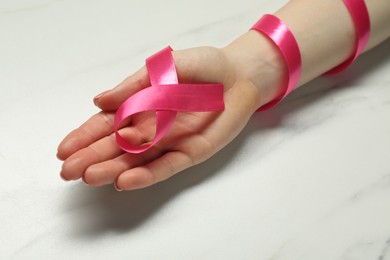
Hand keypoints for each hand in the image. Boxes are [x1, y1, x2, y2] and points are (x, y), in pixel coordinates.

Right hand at [57, 46, 262, 190]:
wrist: (239, 76)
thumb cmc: (203, 67)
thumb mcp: (164, 67)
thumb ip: (134, 86)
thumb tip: (99, 100)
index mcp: (140, 106)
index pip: (106, 124)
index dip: (84, 137)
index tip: (63, 150)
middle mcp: (150, 128)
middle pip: (116, 147)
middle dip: (91, 158)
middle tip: (68, 172)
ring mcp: (169, 142)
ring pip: (136, 161)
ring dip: (113, 169)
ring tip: (90, 176)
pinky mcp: (190, 153)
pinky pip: (166, 166)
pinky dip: (146, 175)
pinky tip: (126, 181)